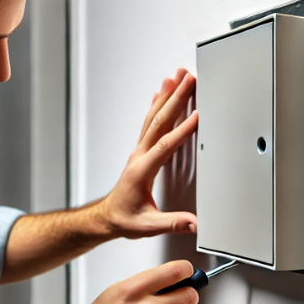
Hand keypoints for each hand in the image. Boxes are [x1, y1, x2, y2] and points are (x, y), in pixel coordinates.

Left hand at [98, 68, 197, 238]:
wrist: (107, 217)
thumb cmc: (124, 219)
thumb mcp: (147, 226)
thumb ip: (171, 223)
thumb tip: (193, 223)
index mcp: (141, 171)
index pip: (164, 146)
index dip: (181, 131)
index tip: (197, 116)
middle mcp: (139, 157)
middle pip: (159, 122)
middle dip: (175, 98)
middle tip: (188, 78)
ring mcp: (139, 152)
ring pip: (153, 117)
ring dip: (166, 96)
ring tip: (177, 77)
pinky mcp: (140, 152)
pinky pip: (149, 123)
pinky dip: (156, 105)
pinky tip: (160, 94)